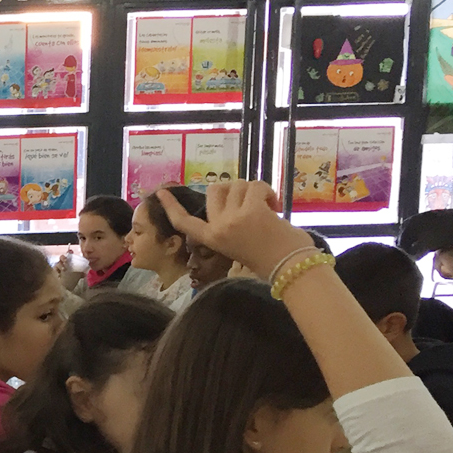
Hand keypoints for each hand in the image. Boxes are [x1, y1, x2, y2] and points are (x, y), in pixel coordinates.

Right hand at [153, 182, 315, 282]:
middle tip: (250, 200)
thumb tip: (233, 201)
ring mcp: (234, 219)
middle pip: (214, 190)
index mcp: (212, 239)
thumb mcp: (237, 245)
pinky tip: (274, 204)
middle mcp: (218, 227)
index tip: (162, 192)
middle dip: (233, 188)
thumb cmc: (268, 260)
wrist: (290, 267)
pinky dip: (267, 190)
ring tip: (267, 205)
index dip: (171, 206)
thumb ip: (228, 226)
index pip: (184, 222)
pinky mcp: (252, 210)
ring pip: (237, 185)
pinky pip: (255, 186)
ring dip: (253, 190)